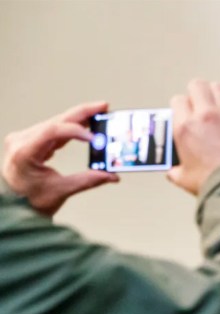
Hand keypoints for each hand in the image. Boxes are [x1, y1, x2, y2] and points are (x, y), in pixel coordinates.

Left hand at [1, 101, 118, 214]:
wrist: (14, 205)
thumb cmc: (29, 200)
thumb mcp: (60, 191)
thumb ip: (87, 181)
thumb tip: (111, 175)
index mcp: (24, 152)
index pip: (52, 131)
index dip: (76, 131)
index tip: (94, 138)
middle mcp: (22, 140)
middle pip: (56, 121)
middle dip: (82, 114)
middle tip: (103, 107)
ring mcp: (25, 139)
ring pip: (56, 122)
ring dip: (78, 118)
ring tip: (99, 113)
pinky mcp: (32, 141)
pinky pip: (53, 129)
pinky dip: (71, 127)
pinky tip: (85, 123)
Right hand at [167, 79, 219, 193]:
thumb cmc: (213, 183)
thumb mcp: (184, 178)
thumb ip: (175, 170)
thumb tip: (173, 172)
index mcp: (186, 127)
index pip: (178, 100)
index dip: (181, 106)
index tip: (185, 113)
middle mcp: (205, 115)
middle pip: (198, 86)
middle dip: (197, 93)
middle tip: (200, 103)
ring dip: (217, 94)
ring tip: (218, 105)